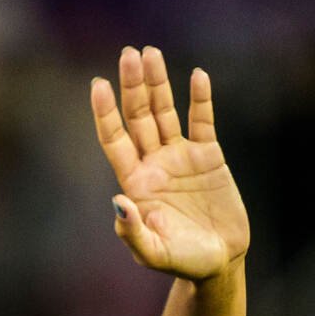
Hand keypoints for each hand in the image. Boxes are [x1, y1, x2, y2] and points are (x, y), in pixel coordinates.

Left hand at [92, 47, 248, 281]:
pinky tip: (197, 76)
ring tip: (150, 53)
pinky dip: (201, 99)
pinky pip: (203, 121)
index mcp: (134, 182)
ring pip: (165, 113)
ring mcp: (180, 157)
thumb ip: (132, 232)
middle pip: (138, 117)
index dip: (105, 112)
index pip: (114, 139)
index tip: (97, 84)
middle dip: (133, 86)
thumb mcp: (152, 253)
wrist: (217, 262)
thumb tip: (117, 201)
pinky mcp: (209, 157)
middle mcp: (153, 164)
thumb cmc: (180, 261)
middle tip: (129, 53)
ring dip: (158, 83)